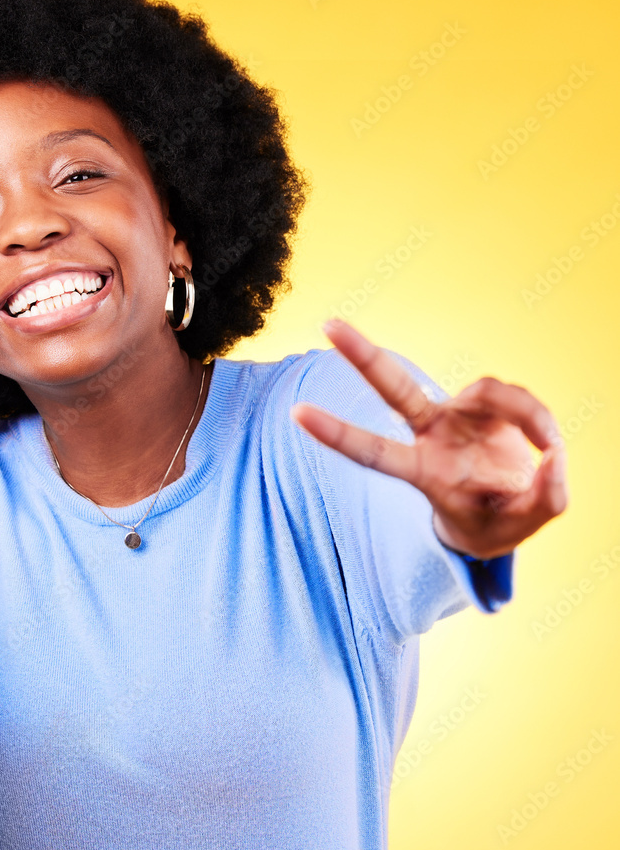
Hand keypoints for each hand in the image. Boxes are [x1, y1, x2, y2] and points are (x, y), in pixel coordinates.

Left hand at [291, 319, 567, 559]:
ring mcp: (457, 415)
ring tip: (545, 446)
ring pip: (486, 390)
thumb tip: (552, 456)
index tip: (297, 414)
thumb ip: (541, 498)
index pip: (373, 452)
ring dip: (523, 413)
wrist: (505, 512)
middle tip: (327, 322)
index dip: (337, 433)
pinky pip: (514, 397)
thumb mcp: (516, 526)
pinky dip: (535, 418)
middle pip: (393, 388)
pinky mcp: (484, 405)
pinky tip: (545, 444)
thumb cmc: (494, 522)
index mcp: (422, 472)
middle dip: (362, 355)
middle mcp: (431, 435)